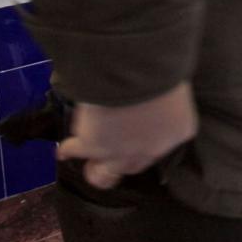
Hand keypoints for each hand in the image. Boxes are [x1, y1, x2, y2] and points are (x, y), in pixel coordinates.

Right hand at [58, 81, 196, 189]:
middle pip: (136, 165)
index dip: (149, 141)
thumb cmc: (164, 68)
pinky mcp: (92, 146)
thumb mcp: (174, 83)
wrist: (137, 71)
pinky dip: (68, 150)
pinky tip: (63, 151)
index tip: (142, 135)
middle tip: (114, 160)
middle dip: (124, 163)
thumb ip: (167, 97)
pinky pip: (76, 150)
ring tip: (90, 167)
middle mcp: (152, 149)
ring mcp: (121, 152)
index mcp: (178, 131)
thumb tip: (157, 92)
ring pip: (105, 173)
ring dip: (96, 170)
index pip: (165, 142)